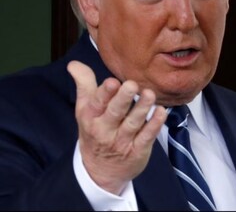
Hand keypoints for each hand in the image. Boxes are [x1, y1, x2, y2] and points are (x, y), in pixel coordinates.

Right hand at [67, 60, 166, 194]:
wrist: (99, 171)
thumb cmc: (94, 131)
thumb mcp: (84, 109)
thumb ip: (84, 84)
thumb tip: (74, 64)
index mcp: (91, 117)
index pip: (97, 103)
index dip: (105, 92)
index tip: (113, 81)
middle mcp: (105, 130)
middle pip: (115, 113)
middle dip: (123, 99)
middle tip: (132, 85)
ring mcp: (122, 141)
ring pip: (132, 124)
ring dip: (142, 109)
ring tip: (150, 94)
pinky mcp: (138, 150)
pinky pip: (146, 137)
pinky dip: (154, 125)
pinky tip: (161, 112)